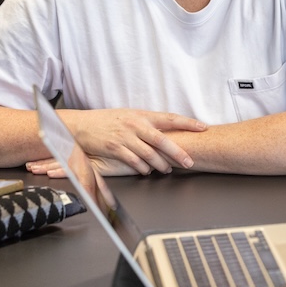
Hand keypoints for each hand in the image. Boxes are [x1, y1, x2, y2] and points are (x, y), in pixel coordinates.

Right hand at [26, 108, 207, 175]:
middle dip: (178, 152)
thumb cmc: (108, 120)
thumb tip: (167, 130)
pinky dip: (143, 168)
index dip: (188, 123)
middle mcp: (135, 125)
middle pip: (162, 140)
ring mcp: (125, 137)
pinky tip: (147, 171)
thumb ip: (147, 123)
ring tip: (167, 169)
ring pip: (149, 154)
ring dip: (161, 164)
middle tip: (189, 161)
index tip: (203, 127)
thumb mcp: (129, 116)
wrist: (82, 125)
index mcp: (142, 115)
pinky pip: (133, 161)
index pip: (170, 118)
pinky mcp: (115, 149)